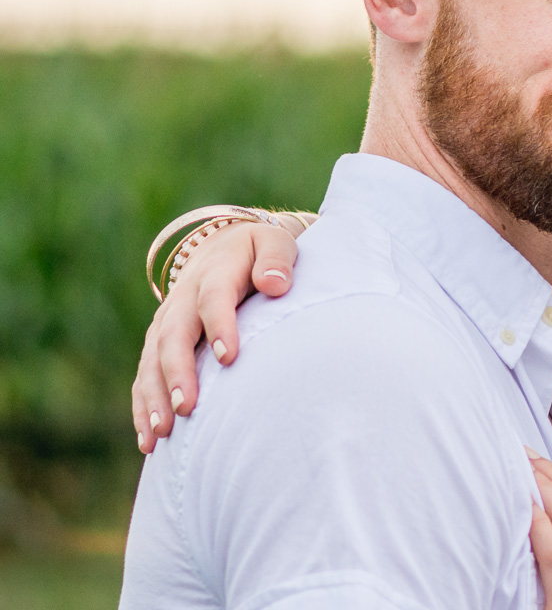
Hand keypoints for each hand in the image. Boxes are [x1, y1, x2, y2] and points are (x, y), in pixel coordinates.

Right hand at [132, 220, 299, 451]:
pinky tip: (149, 441)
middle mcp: (184, 299)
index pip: (215, 298)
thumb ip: (276, 260)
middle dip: (179, 372)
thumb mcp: (274, 243)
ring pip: (153, 360)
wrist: (225, 245)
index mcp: (216, 274)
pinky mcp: (159, 342)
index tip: (229, 357)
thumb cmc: (260, 251)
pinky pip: (146, 375)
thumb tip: (275, 284)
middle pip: (175, 335)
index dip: (220, 326)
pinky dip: (144, 407)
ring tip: (161, 434)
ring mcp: (167, 321)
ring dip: (154, 397)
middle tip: (187, 408)